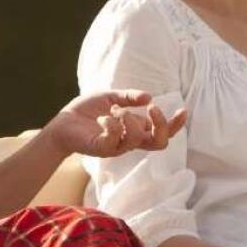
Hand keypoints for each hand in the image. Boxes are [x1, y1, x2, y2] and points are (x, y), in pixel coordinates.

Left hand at [42, 89, 186, 157]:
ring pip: (137, 138)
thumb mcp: (111, 97)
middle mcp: (130, 141)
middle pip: (159, 143)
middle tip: (152, 109)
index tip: (184, 110)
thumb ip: (130, 97)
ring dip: (129, 118)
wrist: (63, 122)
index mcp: (135, 129)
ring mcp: (117, 147)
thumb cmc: (87, 111)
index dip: (176, 125)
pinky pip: (115, 139)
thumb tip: (149, 97)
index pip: (162, 133)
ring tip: (114, 109)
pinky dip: (112, 123)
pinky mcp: (102, 149)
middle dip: (162, 125)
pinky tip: (103, 117)